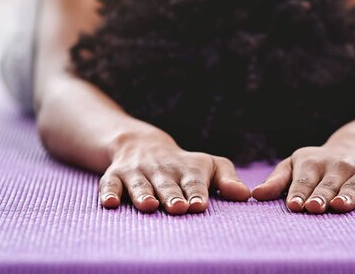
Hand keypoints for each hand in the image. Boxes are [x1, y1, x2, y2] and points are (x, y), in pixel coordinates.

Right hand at [99, 130, 250, 213]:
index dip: (196, 192)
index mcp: (187, 168)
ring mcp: (137, 172)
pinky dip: (108, 193)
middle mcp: (162, 169)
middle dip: (171, 195)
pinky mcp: (115, 176)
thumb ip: (228, 180)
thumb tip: (246, 195)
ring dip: (143, 194)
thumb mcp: (209, 166)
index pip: (193, 181)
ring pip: (140, 184)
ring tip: (149, 206)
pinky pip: (109, 184)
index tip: (199, 205)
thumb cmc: (185, 165)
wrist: (143, 145)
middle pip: (167, 184)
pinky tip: (110, 203)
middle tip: (178, 208)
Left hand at [251, 134, 354, 212]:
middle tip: (313, 208)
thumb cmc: (320, 163)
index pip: (304, 180)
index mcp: (313, 163)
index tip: (293, 205)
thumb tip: (254, 195)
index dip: (299, 192)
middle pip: (328, 184)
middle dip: (321, 195)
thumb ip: (277, 182)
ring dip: (348, 195)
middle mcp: (338, 165)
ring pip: (354, 185)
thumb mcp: (296, 165)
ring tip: (340, 206)